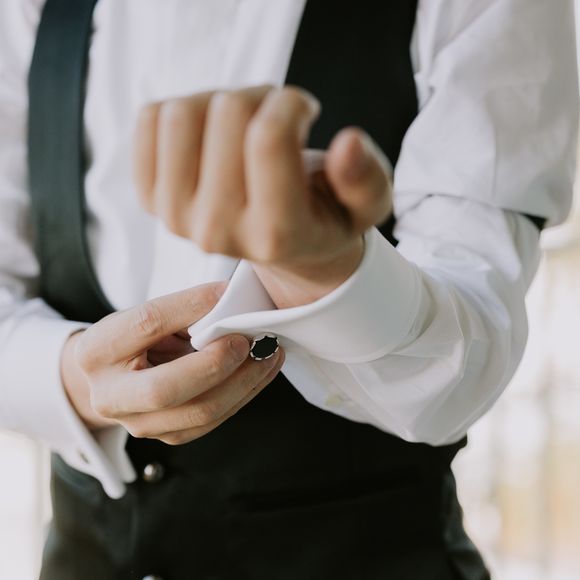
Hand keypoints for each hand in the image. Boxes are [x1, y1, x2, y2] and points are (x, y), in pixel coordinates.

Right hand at [60, 283, 283, 442]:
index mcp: (98, 351)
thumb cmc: (132, 341)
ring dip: (243, 381)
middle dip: (215, 364)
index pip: (147, 324)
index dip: (190, 306)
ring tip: (269, 353)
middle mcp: (111, 395)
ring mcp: (139, 423)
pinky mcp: (169, 436)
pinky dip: (245, 393)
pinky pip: (214, 420)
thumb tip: (231, 300)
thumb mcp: (143, 317)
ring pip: (199, 412)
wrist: (112, 380)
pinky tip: (262, 371)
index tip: (226, 292)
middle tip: (248, 340)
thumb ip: (180, 313)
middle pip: (166, 388)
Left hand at [134, 86, 392, 306]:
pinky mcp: (150, 197)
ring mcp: (177, 217)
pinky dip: (184, 113)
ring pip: (182, 110)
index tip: (303, 111)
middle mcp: (218, 231)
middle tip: (275, 120)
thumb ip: (366, 179)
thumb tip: (348, 143)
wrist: (279, 244)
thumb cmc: (322, 217)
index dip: (290, 103)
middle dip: (261, 98)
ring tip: (244, 127)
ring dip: (220, 103)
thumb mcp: (364, 206)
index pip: (268, 137)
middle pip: (228, 111)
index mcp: (275, 235)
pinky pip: (150, 119)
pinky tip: (211, 137)